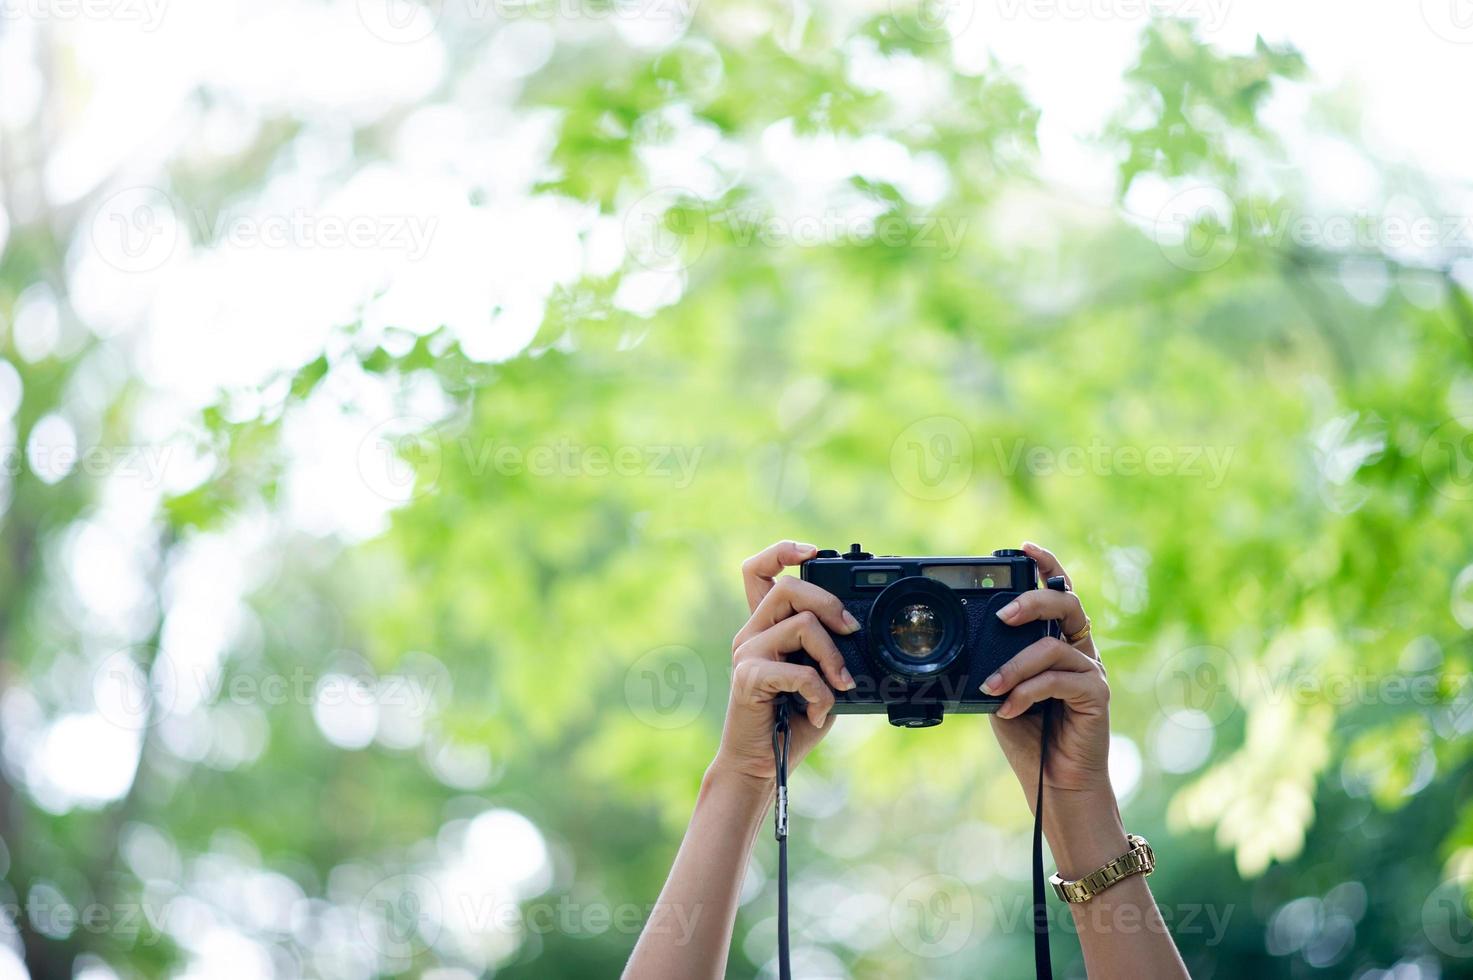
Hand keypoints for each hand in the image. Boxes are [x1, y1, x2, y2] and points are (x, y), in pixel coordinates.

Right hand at [710, 540, 859, 784]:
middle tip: (850, 630)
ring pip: (802, 624)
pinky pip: (799, 670)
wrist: (761, 766)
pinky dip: (820, 693)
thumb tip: (857, 634)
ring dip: (833, 656)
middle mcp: (751, 634)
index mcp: (765, 627)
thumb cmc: (791, 723)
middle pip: (789, 588)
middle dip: (830, 603)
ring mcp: (746, 653)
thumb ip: (828, 650)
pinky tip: (817, 712)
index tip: (813, 551)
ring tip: (839, 685)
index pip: (759, 571)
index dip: (783, 551)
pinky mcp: (747, 678)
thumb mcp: (819, 677)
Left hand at [984, 541, 1110, 799]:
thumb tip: (969, 644)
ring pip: (1054, 646)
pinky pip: (1060, 679)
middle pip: (1066, 605)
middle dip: (1033, 602)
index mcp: (1058, 642)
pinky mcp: (1096, 696)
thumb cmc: (1029, 735)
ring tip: (992, 685)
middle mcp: (1078, 650)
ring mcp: (1090, 672)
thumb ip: (995, 662)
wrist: (1054, 783)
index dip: (1046, 567)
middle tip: (1003, 615)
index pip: (1057, 593)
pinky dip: (1028, 691)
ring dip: (1015, 664)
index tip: (1024, 547)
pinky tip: (1009, 707)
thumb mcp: (1002, 689)